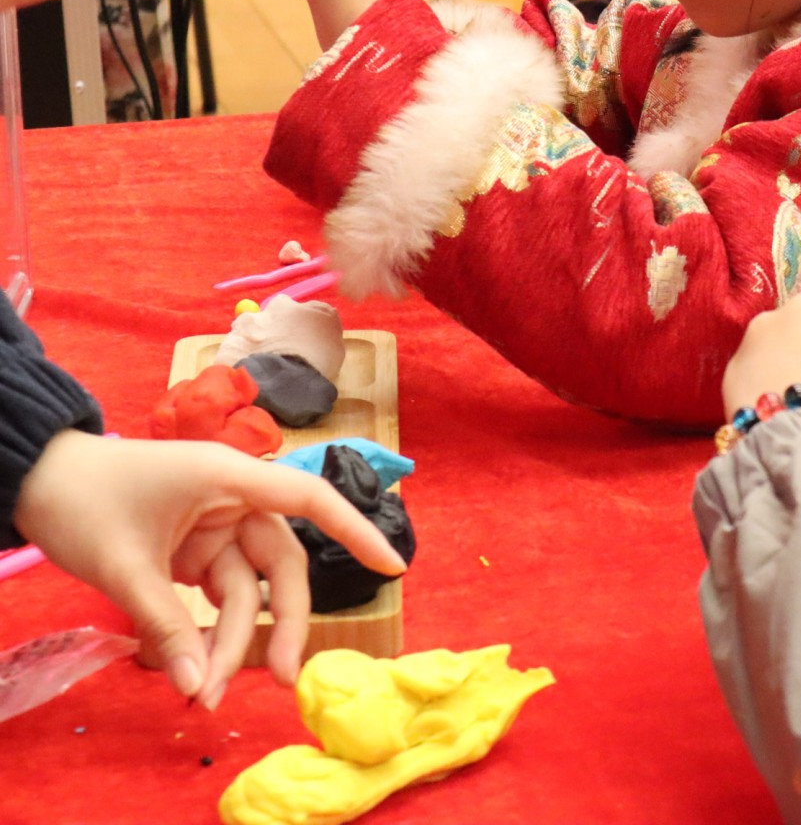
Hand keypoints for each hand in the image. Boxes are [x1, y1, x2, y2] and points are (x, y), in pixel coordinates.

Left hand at [12, 431, 406, 709]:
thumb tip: (194, 687)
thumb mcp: (123, 566)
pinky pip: (217, 596)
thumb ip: (165, 625)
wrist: (34, 481)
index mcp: (230, 478)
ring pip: (246, 590)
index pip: (311, 501)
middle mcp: (234, 499)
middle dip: (278, 624)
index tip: (394, 568)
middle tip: (277, 680)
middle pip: (280, 565)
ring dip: (232, 641)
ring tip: (204, 692)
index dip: (357, 531)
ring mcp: (215, 526)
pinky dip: (208, 631)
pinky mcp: (194, 549)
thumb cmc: (82, 501)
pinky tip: (193, 669)